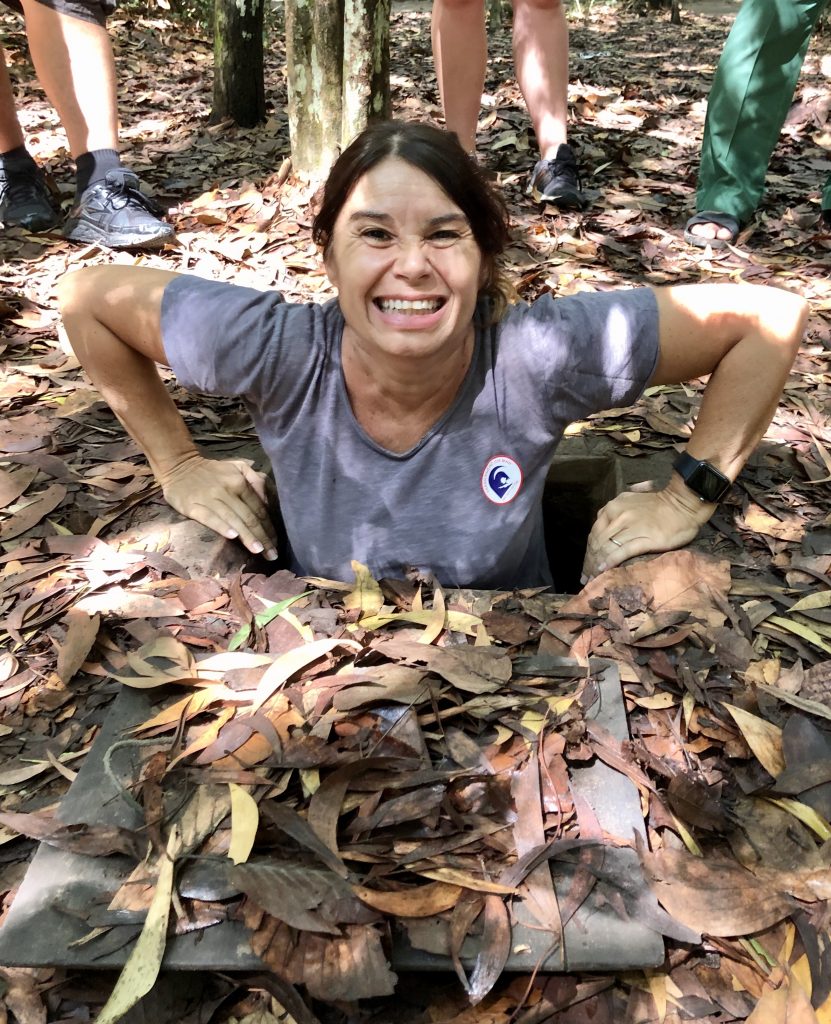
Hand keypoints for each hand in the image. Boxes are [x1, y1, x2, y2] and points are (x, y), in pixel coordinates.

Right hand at [157, 454, 278, 558]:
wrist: (179, 466)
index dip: (269, 527)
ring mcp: (209, 499)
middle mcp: (227, 490)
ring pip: (233, 519)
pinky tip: (232, 537)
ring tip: (259, 551)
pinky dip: (221, 527)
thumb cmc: (213, 471)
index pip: (258, 508)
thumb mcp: (238, 467)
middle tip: (272, 555)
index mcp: (239, 482)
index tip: (276, 544)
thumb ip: (255, 480)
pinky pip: (209, 518)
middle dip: (263, 537)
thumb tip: (267, 501)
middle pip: (249, 517)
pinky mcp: (192, 506)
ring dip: (247, 536)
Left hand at [581, 476, 714, 581]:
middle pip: (598, 543)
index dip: (588, 551)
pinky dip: (610, 562)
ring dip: (596, 565)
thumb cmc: (660, 506)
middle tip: (585, 577)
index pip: (594, 533)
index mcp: (613, 507)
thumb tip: (605, 525)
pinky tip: (603, 570)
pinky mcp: (644, 538)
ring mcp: (631, 527)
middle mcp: (618, 515)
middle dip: (589, 562)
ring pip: (607, 548)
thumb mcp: (631, 502)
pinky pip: (622, 551)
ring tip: (592, 579)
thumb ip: (616, 512)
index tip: (586, 566)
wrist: (684, 504)